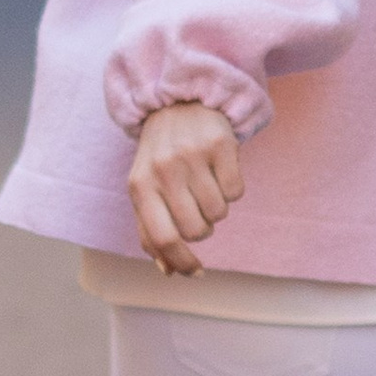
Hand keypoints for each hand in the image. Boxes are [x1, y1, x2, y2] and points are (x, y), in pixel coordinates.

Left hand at [127, 102, 244, 274]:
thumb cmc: (161, 155)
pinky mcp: (221, 144)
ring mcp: (193, 156)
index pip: (162, 239)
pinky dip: (231, 190)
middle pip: (196, 231)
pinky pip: (236, 192)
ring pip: (219, 213)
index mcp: (140, 186)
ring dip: (216, 208)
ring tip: (206, 185)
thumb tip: (168, 271)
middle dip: (202, 229)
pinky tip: (219, 171)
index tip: (196, 272)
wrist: (179, 102)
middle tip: (197, 208)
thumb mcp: (145, 188)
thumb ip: (150, 229)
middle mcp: (164, 170)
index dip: (182, 263)